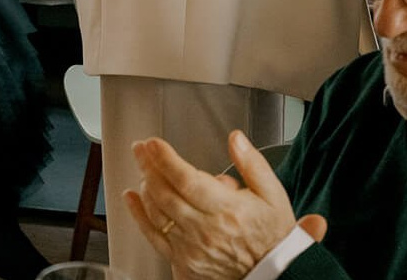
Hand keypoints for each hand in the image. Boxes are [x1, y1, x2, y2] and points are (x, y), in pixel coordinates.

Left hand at [125, 130, 326, 279]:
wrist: (275, 274)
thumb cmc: (272, 234)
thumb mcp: (272, 194)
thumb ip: (252, 163)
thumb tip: (235, 139)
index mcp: (227, 209)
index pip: (186, 179)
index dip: (165, 159)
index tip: (152, 143)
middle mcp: (205, 230)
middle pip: (166, 193)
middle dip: (148, 165)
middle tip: (140, 147)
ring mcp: (191, 248)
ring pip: (157, 213)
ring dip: (145, 186)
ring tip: (142, 167)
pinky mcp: (184, 263)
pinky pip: (154, 238)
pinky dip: (139, 217)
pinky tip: (131, 198)